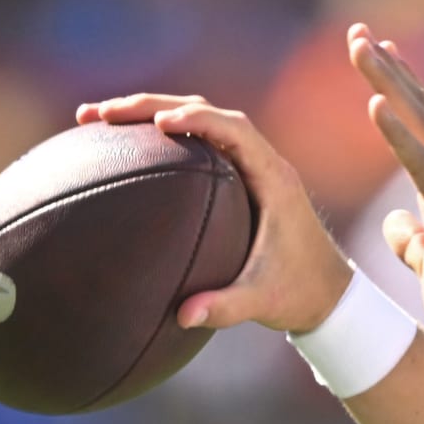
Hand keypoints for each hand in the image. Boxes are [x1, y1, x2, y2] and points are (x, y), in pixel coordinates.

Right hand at [73, 95, 353, 332]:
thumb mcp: (264, 302)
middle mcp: (262, 163)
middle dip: (153, 107)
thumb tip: (183, 316)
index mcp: (273, 179)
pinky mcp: (236, 177)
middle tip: (99, 114)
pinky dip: (159, 139)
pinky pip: (196, 144)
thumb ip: (227, 307)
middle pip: (207, 114)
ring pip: (198, 122)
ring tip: (94, 120)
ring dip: (150, 114)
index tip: (158, 123)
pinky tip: (118, 150)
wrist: (328, 293)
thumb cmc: (299, 293)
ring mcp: (249, 167)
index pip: (235, 131)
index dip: (198, 120)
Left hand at [347, 23, 423, 361]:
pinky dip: (399, 134)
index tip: (378, 49)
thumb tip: (397, 223)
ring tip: (360, 48)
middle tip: (358, 32)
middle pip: (422, 109)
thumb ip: (416, 238)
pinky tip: (375, 105)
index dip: (401, 85)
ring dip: (388, 82)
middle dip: (389, 68)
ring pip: (422, 123)